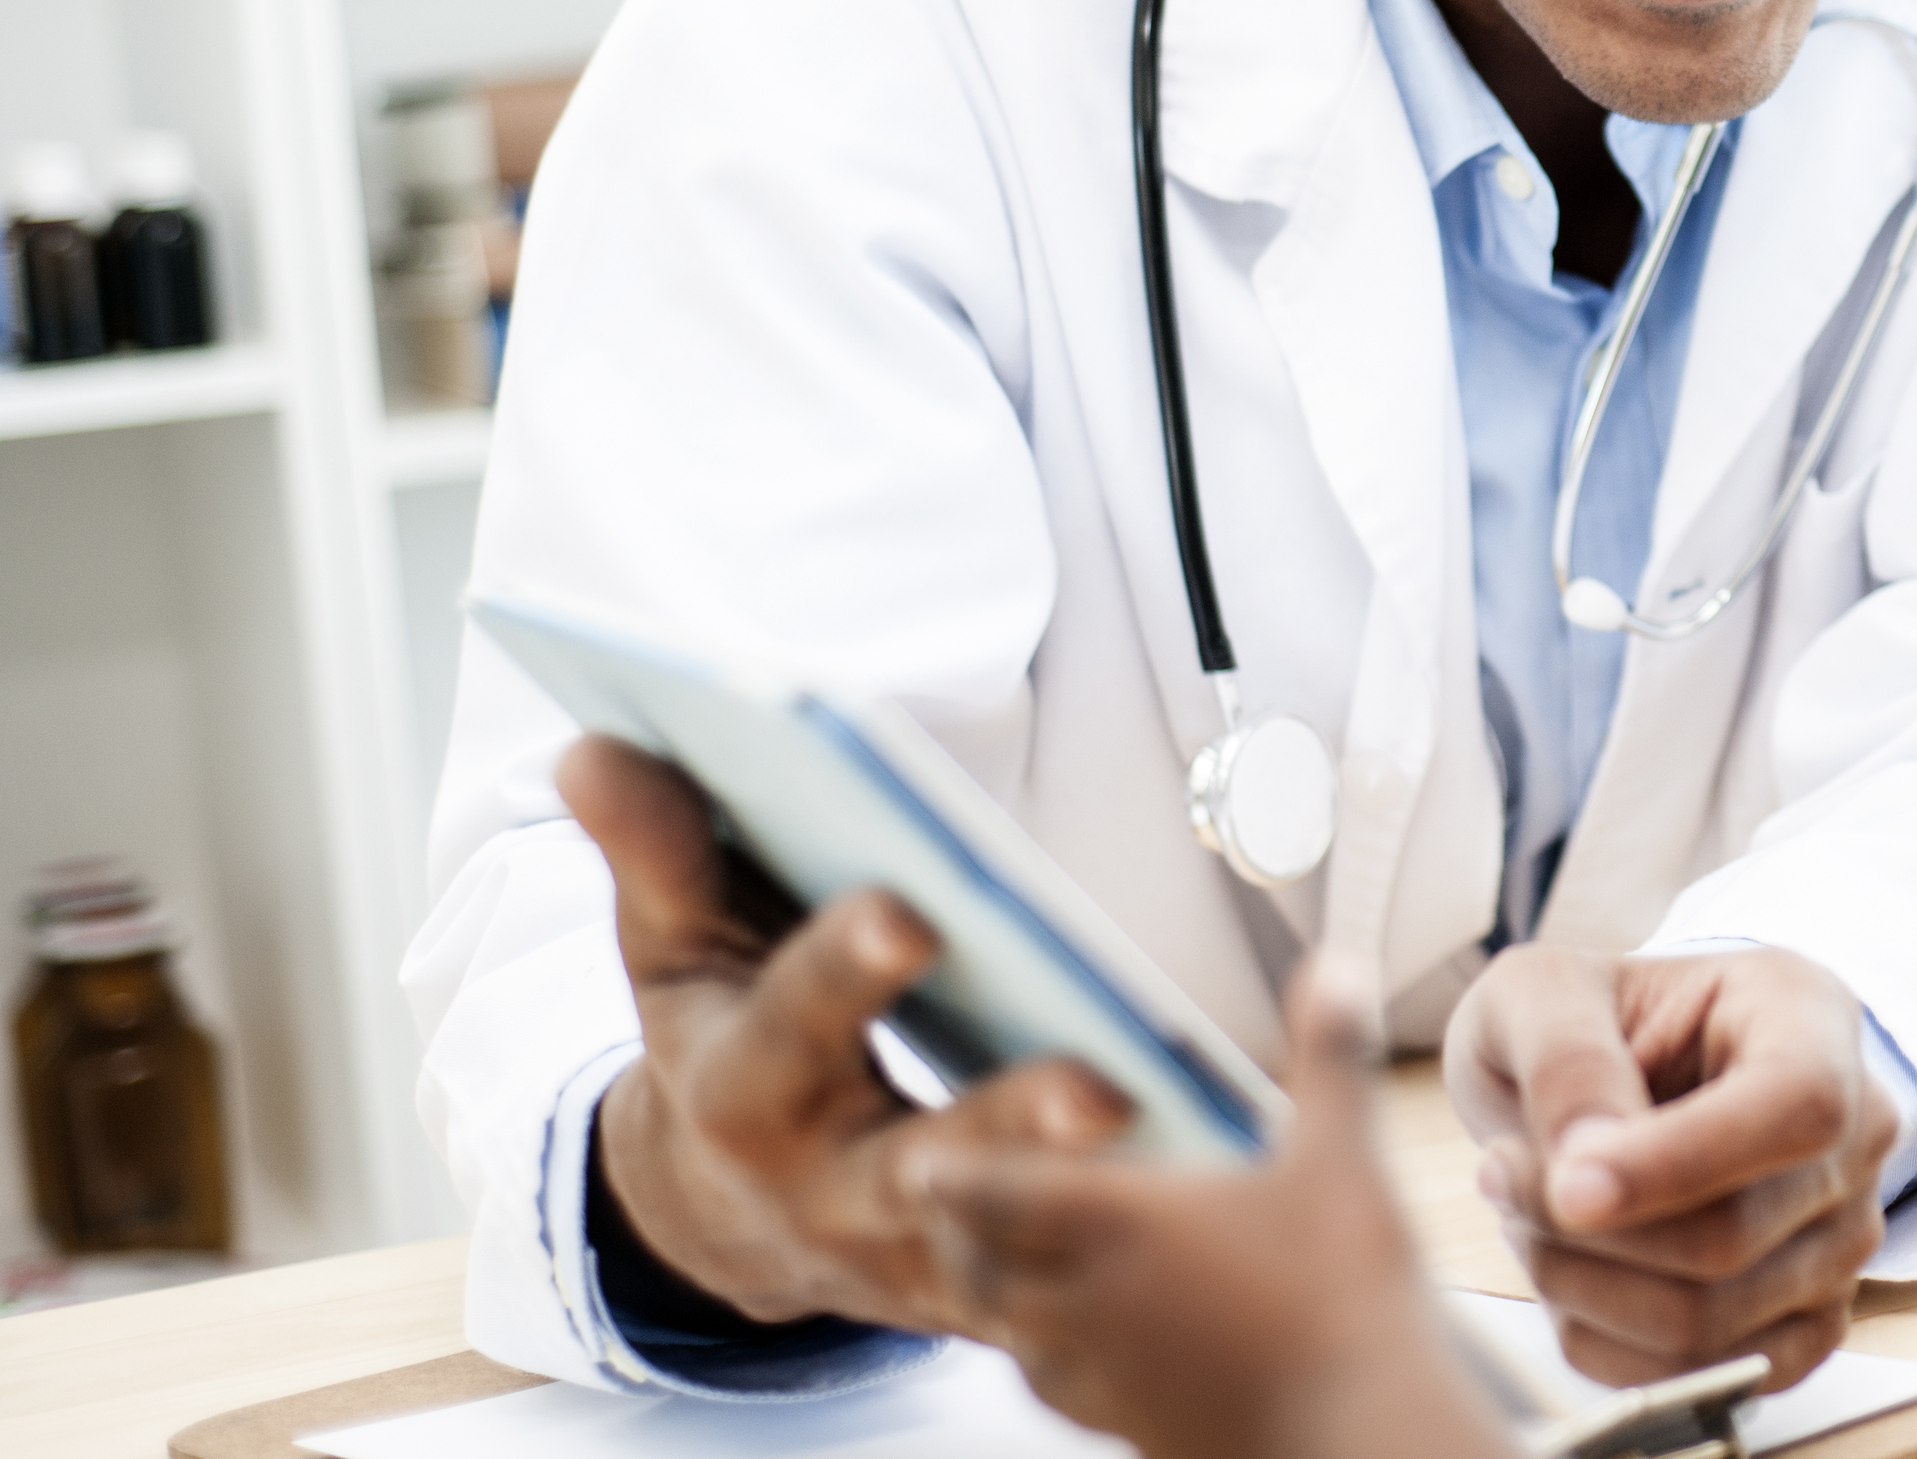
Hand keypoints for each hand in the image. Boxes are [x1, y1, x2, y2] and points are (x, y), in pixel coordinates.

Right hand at [560, 736, 1129, 1336]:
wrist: (728, 1210)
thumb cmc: (723, 1036)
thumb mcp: (674, 950)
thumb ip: (655, 853)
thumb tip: (596, 745)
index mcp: (740, 1090)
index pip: (790, 1026)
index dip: (842, 971)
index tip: (906, 909)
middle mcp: (823, 1186)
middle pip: (915, 1166)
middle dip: (1001, 1123)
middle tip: (1097, 1083)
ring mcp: (910, 1252)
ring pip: (1006, 1238)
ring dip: (1088, 1194)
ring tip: (1176, 1133)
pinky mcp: (982, 1289)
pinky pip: (1061, 1281)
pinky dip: (1123, 1240)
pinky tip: (1202, 1174)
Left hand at [917, 969, 1515, 1458]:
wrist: (1357, 1433)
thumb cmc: (1343, 1294)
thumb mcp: (1344, 1155)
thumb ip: (1330, 1055)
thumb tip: (1335, 970)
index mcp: (1123, 1222)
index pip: (999, 1192)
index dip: (951, 1176)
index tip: (920, 1163)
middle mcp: (1093, 1302)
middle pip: (981, 1273)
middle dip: (957, 1243)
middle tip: (949, 1218)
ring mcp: (1110, 1378)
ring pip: (1012, 1345)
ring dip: (997, 1311)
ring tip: (1005, 1287)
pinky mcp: (1140, 1432)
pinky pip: (1065, 1400)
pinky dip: (1052, 1372)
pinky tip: (1085, 1363)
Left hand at [1445, 946, 1896, 1391]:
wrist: (1604, 1077)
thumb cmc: (1583, 1022)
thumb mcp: (1540, 989)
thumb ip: (1565, 1056)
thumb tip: (1588, 1167)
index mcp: (1807, 1016)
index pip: (1796, 1106)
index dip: (1682, 1161)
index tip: (1570, 1186)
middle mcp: (1855, 1128)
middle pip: (1731, 1235)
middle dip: (1585, 1228)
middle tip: (1505, 1175)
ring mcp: (1843, 1235)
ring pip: (1708, 1319)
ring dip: (1581, 1284)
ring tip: (1534, 1217)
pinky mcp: (1810, 1322)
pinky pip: (1702, 1375)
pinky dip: (1605, 1340)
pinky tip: (1574, 1272)